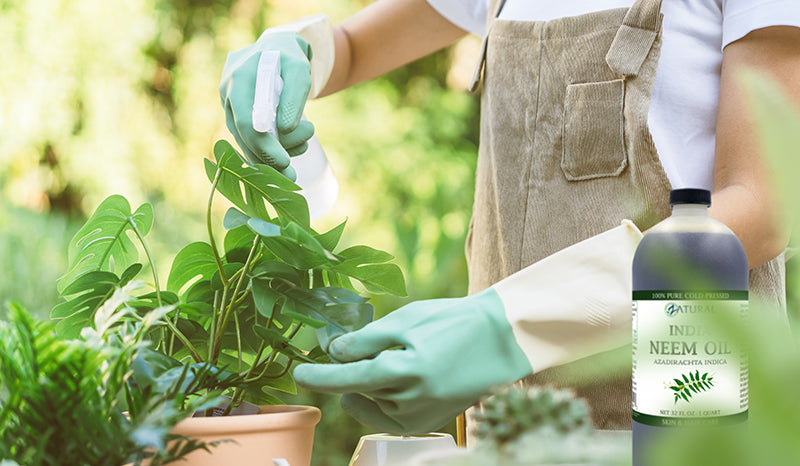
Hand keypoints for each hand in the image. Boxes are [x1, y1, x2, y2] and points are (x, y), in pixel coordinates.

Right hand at [219, 30, 314, 179]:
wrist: (278, 49)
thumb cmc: (290, 57)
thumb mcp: (299, 70)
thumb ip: (294, 97)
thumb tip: (284, 128)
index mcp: (239, 79)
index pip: (246, 121)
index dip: (263, 145)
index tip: (284, 162)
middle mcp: (228, 93)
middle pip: (244, 135)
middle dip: (269, 157)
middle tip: (292, 174)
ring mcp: (229, 105)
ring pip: (246, 141)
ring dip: (272, 155)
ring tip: (302, 148)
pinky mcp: (236, 115)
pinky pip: (249, 139)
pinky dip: (268, 150)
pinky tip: (288, 154)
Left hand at [293, 289, 532, 433]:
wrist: (500, 342)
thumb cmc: (453, 323)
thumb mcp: (407, 320)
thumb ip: (366, 340)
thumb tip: (334, 353)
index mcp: (402, 372)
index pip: (345, 380)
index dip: (318, 376)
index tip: (298, 374)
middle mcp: (408, 402)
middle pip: (358, 389)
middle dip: (354, 369)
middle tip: (377, 343)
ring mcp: (418, 418)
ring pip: (372, 402)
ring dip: (371, 383)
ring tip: (402, 356)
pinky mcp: (426, 425)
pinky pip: (388, 414)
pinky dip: (385, 397)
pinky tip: (403, 376)